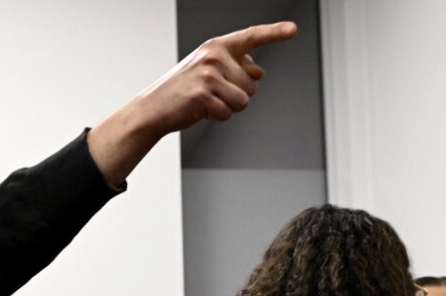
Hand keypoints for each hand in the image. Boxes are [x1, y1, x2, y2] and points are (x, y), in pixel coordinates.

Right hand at [138, 21, 297, 134]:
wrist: (152, 108)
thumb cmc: (182, 90)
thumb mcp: (209, 71)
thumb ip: (236, 67)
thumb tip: (260, 71)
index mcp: (216, 46)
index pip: (251, 37)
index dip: (274, 32)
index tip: (293, 29)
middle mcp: (213, 57)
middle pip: (252, 84)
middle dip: (236, 95)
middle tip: (212, 95)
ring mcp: (208, 75)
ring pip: (243, 100)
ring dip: (228, 108)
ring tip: (207, 103)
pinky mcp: (202, 95)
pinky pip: (227, 113)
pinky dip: (217, 117)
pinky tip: (200, 111)